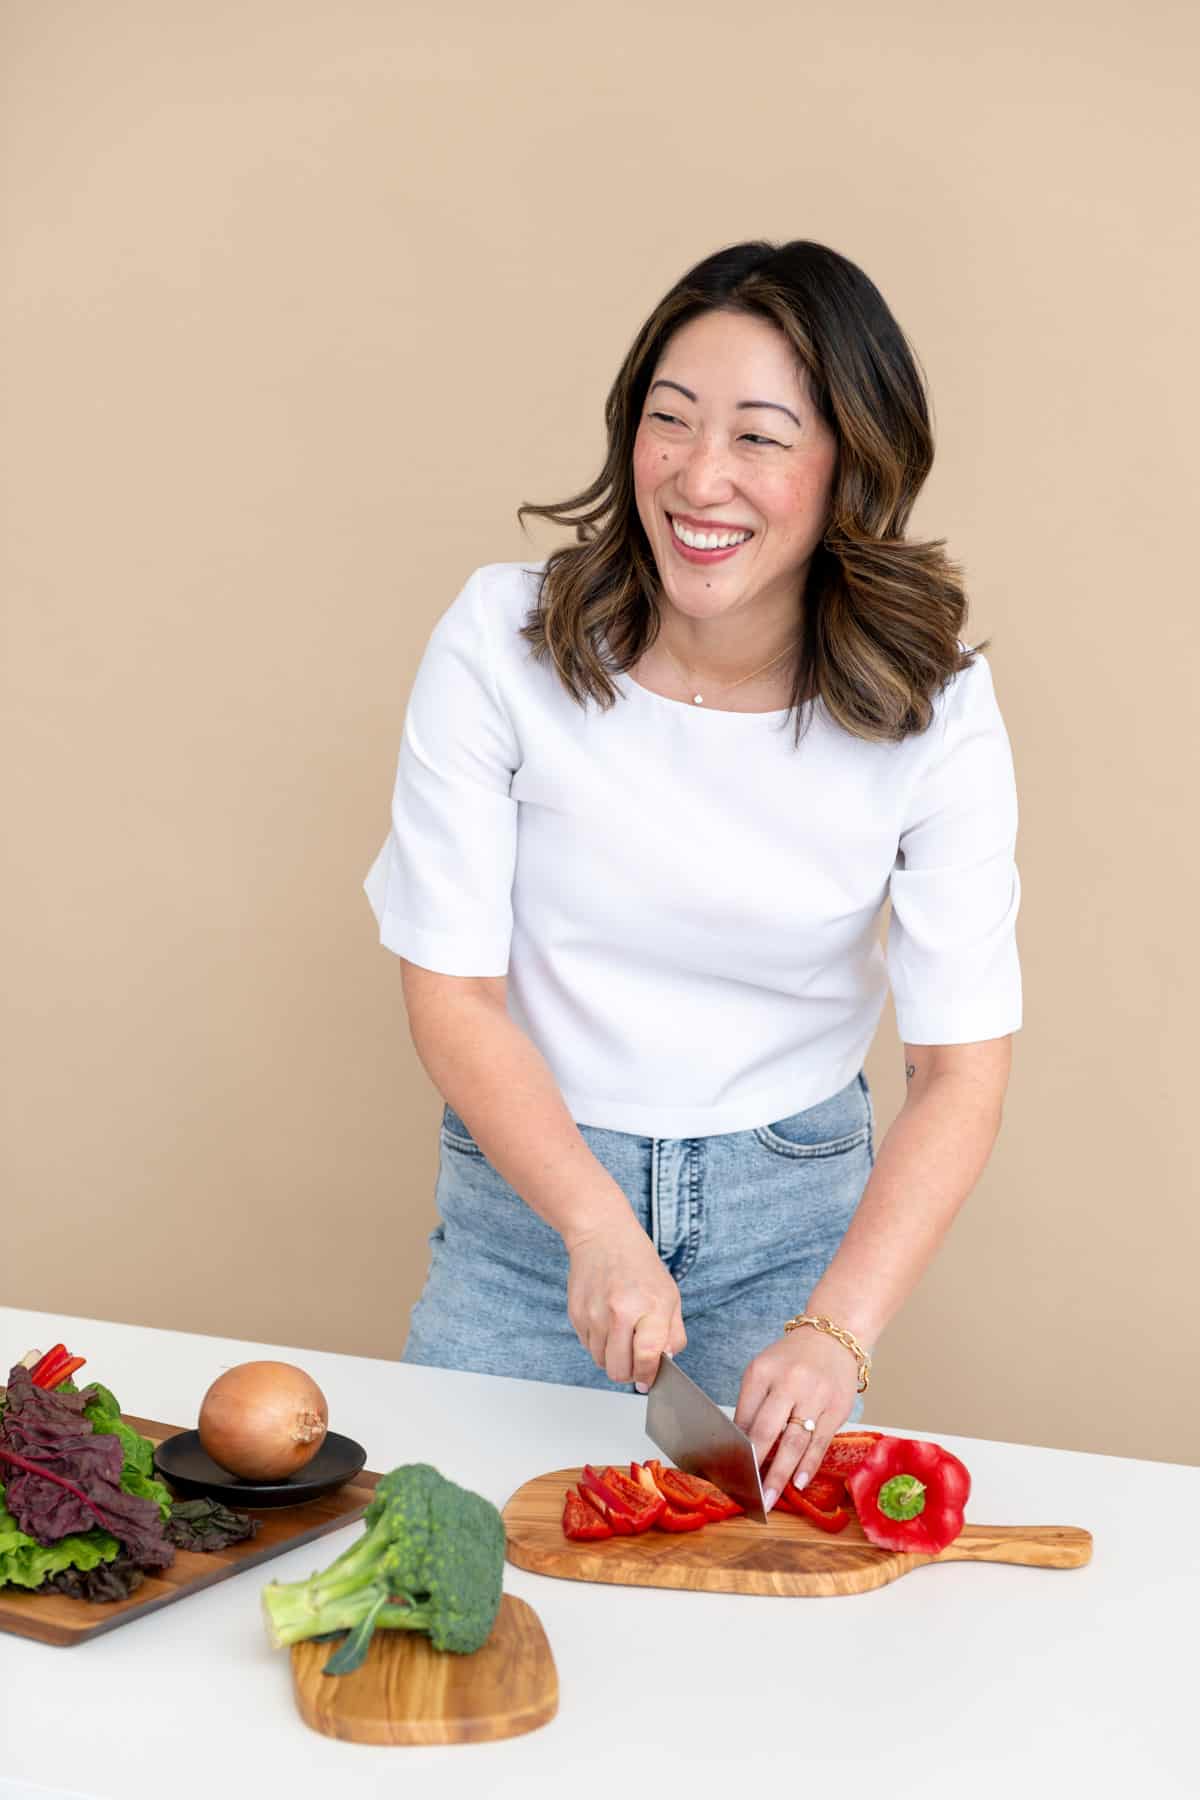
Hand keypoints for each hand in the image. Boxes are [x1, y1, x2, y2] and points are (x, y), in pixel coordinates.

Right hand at [563, 1213, 685, 1388]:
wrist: (603, 1236)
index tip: (649, 1379)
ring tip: (622, 1336)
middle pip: (619, 1370)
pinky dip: (600, 1344)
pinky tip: (607, 1323)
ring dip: (613, 1358)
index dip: (648, 1375)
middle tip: (636, 1362)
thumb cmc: (638, 1263)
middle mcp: (620, 1313)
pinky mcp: (576, 1315)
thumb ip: (673, 1333)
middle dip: (630, 1373)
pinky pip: (588, 1347)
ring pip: (602, 1363)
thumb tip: (666, 1362)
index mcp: (650, 1307)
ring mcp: (594, 1315)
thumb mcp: (670, 1295)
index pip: (647, 1358)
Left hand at [733, 1327, 860, 1509]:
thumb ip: (753, 1406)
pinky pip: (820, 1442)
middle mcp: (789, 1382)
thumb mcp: (764, 1371)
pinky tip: (799, 1482)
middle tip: (747, 1493)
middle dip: (755, 1465)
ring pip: (795, 1441)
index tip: (729, 1472)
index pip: (745, 1417)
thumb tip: (740, 1448)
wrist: (834, 1338)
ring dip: (781, 1473)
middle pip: (767, 1430)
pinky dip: (808, 1465)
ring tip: (770, 1497)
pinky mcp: (837, 1408)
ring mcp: (815, 1396)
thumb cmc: (792, 1360)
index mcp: (762, 1372)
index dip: (736, 1448)